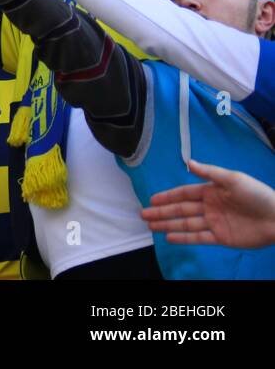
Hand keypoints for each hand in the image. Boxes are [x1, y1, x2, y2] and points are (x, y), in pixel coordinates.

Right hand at [142, 159, 274, 249]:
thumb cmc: (257, 195)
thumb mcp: (233, 179)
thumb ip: (210, 172)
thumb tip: (188, 162)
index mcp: (211, 191)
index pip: (184, 194)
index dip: (168, 196)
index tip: (152, 199)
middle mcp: (210, 207)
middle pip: (181, 210)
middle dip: (162, 212)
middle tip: (143, 214)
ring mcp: (214, 223)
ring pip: (186, 224)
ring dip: (168, 224)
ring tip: (151, 226)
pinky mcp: (221, 237)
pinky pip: (198, 237)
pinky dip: (184, 238)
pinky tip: (170, 237)